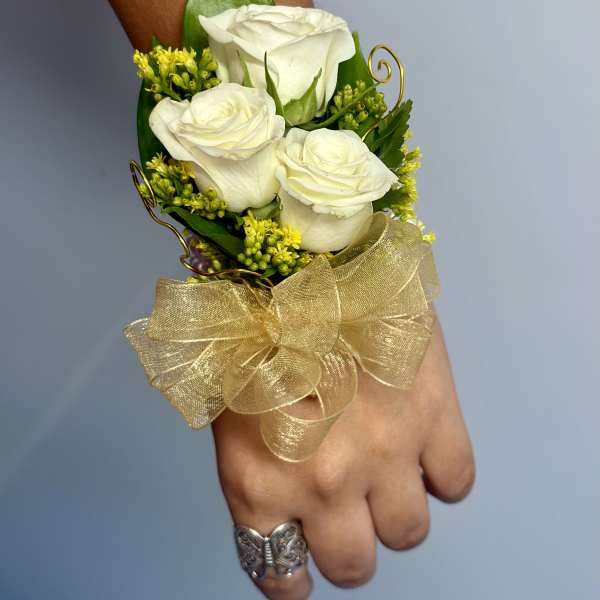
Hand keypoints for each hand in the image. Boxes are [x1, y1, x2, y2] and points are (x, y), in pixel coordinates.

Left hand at [212, 319, 474, 598]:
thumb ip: (258, 462)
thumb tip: (285, 499)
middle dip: (348, 543)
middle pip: (354, 563)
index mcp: (256, 481)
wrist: (304, 255)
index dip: (294, 572)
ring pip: (408, 534)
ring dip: (394, 511)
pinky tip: (419, 446)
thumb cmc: (253, 323)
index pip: (280, 573)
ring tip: (384, 471)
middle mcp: (321, 482)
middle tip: (346, 509)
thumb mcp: (232, 405)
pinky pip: (456, 482)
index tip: (302, 555)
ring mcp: (383, 452)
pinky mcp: (432, 414)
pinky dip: (439, 475)